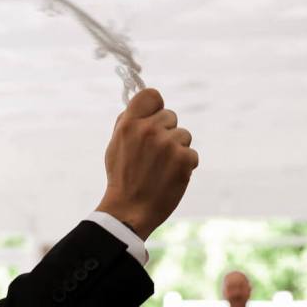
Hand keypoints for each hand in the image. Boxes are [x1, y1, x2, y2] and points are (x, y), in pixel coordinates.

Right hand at [97, 89, 198, 239]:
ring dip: (176, 149)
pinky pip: (191, 153)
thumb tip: (146, 106)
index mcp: (129, 124)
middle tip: (154, 155)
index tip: (153, 119)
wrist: (129, 211)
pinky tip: (170, 177)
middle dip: (166, 132)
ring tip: (161, 168)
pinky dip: (184, 166)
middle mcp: (149, 130)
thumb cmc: (122, 179)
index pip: (152, 95)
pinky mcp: (184, 159)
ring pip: (183, 135)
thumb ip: (129, 122)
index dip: (155, 107)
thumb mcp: (115, 146)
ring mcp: (168, 144)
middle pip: (170, 116)